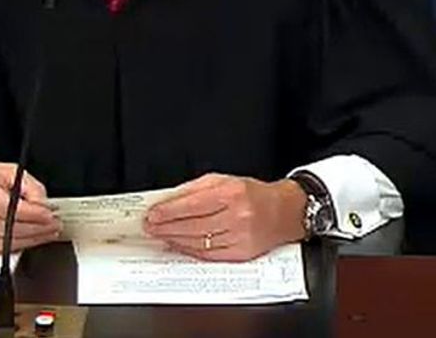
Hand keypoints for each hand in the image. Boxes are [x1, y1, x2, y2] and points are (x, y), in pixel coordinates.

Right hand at [0, 157, 61, 253]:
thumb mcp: (5, 170)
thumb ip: (28, 185)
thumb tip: (44, 206)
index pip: (6, 207)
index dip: (32, 214)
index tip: (50, 215)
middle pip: (6, 228)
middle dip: (36, 229)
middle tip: (54, 227)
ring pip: (2, 243)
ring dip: (29, 241)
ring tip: (46, 234)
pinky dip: (15, 247)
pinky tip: (28, 241)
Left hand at [143, 173, 307, 261]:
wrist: (285, 211)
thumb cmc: (253, 194)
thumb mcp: (224, 180)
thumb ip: (195, 189)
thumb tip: (168, 201)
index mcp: (232, 193)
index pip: (193, 205)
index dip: (169, 211)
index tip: (153, 214)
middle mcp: (238, 216)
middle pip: (193, 225)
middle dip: (167, 227)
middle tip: (150, 226)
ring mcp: (241, 237)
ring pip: (199, 242)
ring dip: (175, 240)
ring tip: (160, 235)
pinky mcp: (242, 253)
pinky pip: (209, 255)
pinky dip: (190, 250)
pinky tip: (178, 245)